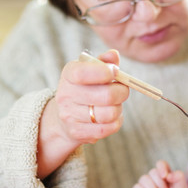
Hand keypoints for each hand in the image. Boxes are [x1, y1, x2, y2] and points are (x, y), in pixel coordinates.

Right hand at [37, 50, 128, 177]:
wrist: (64, 116)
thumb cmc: (84, 88)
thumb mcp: (90, 70)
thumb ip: (103, 61)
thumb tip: (114, 55)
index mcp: (68, 75)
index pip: (82, 74)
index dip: (103, 72)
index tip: (115, 71)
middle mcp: (65, 95)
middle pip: (106, 96)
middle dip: (122, 92)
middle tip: (122, 90)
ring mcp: (69, 116)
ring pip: (110, 114)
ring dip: (119, 108)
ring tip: (115, 105)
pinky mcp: (77, 132)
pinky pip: (108, 128)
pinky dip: (115, 122)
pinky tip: (110, 117)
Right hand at [131, 160, 187, 187]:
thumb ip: (179, 177)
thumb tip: (168, 175)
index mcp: (165, 173)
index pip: (161, 164)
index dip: (161, 168)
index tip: (165, 176)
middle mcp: (153, 177)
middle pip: (153, 172)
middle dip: (160, 185)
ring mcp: (144, 184)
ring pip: (144, 179)